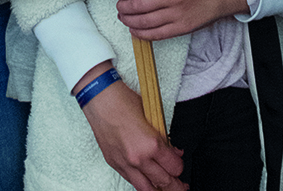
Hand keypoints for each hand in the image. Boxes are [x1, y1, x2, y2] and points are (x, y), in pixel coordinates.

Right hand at [81, 76, 185, 190]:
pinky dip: (142, 183)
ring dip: (159, 189)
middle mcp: (138, 159)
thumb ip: (163, 137)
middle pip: (163, 183)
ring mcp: (125, 164)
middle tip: (182, 186)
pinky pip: (132, 181)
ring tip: (166, 188)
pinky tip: (148, 181)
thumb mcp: (152, 115)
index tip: (180, 163)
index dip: (180, 166)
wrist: (100, 100)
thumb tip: (174, 151)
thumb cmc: (124, 102)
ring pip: (146, 189)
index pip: (174, 167)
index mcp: (151, 145)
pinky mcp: (115, 164)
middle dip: (175, 186)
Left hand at [117, 0, 247, 39]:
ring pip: (145, 21)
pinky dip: (142, 33)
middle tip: (119, 6)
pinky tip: (135, 30)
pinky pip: (156, 34)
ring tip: (123, 17)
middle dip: (124, 8)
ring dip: (129, 21)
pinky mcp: (182, 28)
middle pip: (139, 6)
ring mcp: (178, 14)